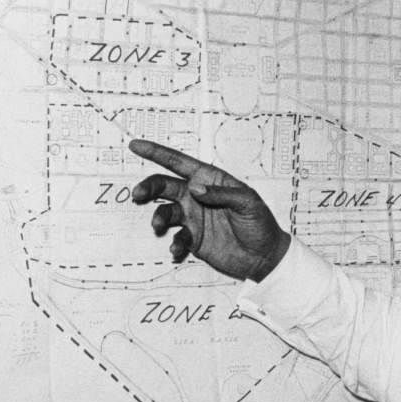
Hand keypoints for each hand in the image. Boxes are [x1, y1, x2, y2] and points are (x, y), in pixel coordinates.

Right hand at [128, 139, 290, 281]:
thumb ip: (221, 194)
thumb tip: (195, 188)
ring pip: (166, 212)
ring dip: (159, 217)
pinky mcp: (193, 239)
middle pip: (165, 186)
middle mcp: (197, 196)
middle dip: (149, 187)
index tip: (136, 145)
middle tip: (138, 194)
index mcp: (210, 179)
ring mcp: (193, 217)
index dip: (157, 153)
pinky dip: (174, 243)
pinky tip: (177, 250)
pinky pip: (176, 238)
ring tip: (159, 225)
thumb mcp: (248, 203)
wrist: (264, 256)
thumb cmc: (260, 223)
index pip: (179, 163)